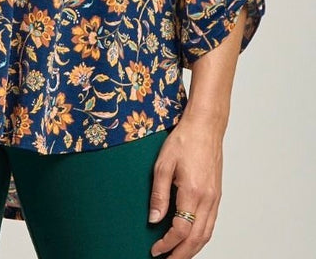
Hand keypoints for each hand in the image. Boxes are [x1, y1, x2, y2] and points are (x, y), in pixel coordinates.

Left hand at [148, 113, 222, 257]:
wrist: (206, 126)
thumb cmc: (184, 140)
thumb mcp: (163, 164)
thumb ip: (158, 194)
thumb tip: (154, 219)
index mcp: (193, 192)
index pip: (181, 230)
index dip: (167, 244)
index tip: (155, 249)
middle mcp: (208, 199)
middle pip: (196, 239)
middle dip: (181, 255)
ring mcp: (215, 198)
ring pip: (207, 234)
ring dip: (193, 249)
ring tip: (178, 255)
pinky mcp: (217, 194)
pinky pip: (211, 224)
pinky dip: (201, 237)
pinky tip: (191, 238)